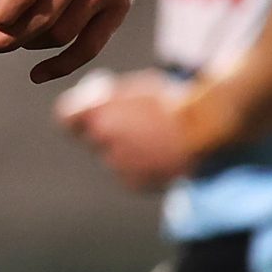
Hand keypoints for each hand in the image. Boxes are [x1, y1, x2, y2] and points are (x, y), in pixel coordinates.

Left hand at [56, 70, 205, 189]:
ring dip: (129, 152)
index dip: (77, 118)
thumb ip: (110, 100)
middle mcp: (101, 138)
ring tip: (159, 141)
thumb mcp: (136, 89)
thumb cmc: (174, 101)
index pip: (66, 118)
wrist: (205, 128)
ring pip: (114, 158)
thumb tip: (96, 104)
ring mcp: (116, 163)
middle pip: (95, 138)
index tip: (87, 117)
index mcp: (97, 111)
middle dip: (109, 134)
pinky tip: (164, 158)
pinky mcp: (133, 183)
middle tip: (137, 127)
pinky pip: (131, 175)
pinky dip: (143, 169)